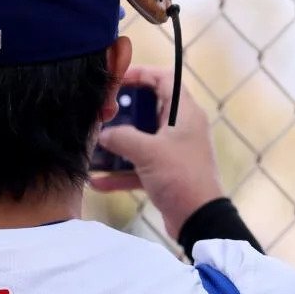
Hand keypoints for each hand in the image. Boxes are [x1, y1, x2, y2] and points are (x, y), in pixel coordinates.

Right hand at [90, 66, 223, 240]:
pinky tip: (97, 181)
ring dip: (119, 145)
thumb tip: (103, 134)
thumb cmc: (180, 177)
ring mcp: (173, 152)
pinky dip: (121, 173)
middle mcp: (181, 128)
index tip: (117, 79)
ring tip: (95, 145)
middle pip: (149, 109)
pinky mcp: (166, 174)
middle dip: (124, 113)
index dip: (141, 74)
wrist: (199, 220)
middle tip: (102, 114)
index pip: (165, 79)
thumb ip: (122, 138)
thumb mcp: (148, 152)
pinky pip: (139, 167)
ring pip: (142, 140)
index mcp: (184, 113)